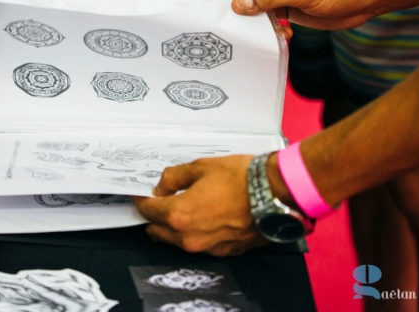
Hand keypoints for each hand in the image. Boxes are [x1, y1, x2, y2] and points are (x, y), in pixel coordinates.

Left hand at [132, 155, 267, 255]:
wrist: (276, 194)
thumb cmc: (241, 178)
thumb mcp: (201, 166)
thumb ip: (174, 177)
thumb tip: (162, 186)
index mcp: (179, 215)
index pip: (147, 211)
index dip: (142, 200)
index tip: (141, 194)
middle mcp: (189, 238)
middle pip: (157, 231)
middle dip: (153, 217)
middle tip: (159, 201)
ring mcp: (207, 248)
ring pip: (177, 241)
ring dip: (173, 227)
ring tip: (182, 207)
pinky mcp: (224, 251)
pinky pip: (199, 244)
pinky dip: (195, 232)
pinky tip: (204, 217)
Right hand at [214, 0, 374, 29]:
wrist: (361, 0)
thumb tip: (236, 5)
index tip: (220, 5)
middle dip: (237, 6)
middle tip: (238, 25)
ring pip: (248, 3)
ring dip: (254, 20)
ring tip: (267, 30)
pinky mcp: (280, 3)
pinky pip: (261, 15)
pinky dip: (267, 27)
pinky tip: (284, 34)